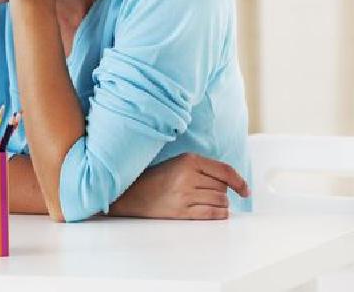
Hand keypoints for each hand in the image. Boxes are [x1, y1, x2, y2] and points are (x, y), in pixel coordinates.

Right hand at [111, 152, 250, 219]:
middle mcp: (187, 176)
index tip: (245, 190)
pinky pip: (212, 214)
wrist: (130, 194)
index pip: (224, 171)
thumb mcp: (177, 164)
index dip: (240, 182)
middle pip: (223, 188)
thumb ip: (202, 169)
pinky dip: (218, 214)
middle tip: (207, 193)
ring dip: (219, 204)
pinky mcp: (182, 211)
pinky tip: (212, 212)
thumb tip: (232, 184)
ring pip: (220, 201)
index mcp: (188, 160)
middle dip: (221, 192)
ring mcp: (185, 195)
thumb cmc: (155, 179)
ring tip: (204, 202)